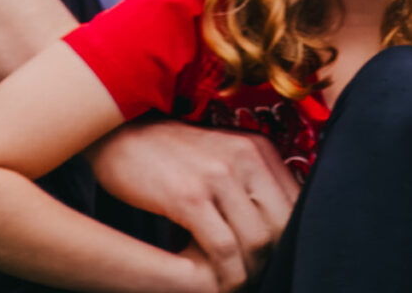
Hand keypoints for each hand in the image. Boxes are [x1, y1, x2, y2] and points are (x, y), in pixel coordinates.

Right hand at [89, 119, 296, 288]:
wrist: (115, 134)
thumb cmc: (168, 155)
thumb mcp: (220, 157)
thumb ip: (249, 183)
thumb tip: (273, 231)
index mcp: (259, 148)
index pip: (296, 204)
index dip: (289, 240)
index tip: (273, 260)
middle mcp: (246, 157)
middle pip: (282, 225)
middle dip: (271, 260)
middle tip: (254, 278)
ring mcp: (218, 176)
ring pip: (257, 240)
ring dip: (248, 272)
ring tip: (233, 284)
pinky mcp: (188, 196)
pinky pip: (222, 247)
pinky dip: (223, 273)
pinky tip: (210, 280)